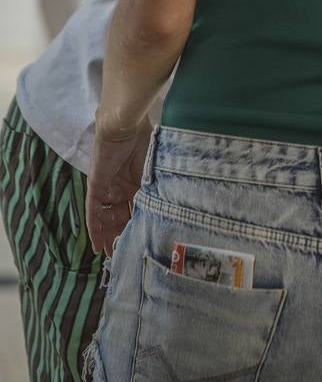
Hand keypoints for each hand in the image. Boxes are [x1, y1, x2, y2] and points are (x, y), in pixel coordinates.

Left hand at [86, 118, 151, 255]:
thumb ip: (155, 189)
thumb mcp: (154, 171)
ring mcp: (107, 188)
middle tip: (123, 254)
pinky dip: (95, 227)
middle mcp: (120, 187)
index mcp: (136, 183)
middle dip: (120, 235)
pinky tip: (97, 242)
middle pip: (118, 217)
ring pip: (105, 217)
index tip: (141, 243)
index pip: (134, 209)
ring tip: (110, 254)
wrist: (126, 126)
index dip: (136, 227)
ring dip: (107, 235)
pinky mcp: (95, 186)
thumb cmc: (146, 142)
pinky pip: (94, 211)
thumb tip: (167, 210)